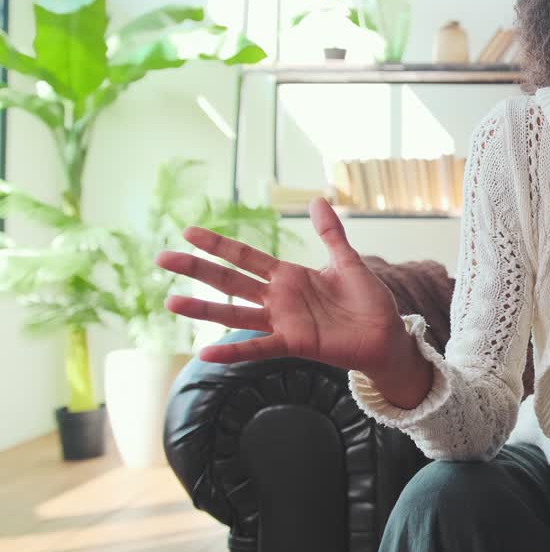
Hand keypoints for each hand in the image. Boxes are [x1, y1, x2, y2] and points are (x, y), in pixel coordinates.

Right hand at [154, 197, 412, 379]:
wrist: (386, 334)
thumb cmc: (367, 301)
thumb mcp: (348, 261)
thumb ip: (330, 233)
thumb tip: (317, 199)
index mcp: (288, 276)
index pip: (245, 256)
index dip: (218, 244)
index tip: (188, 231)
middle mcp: (278, 299)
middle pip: (230, 280)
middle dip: (197, 269)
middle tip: (161, 258)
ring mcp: (283, 322)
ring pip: (235, 313)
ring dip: (203, 309)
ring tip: (170, 302)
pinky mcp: (295, 343)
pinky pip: (259, 347)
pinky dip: (233, 351)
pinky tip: (205, 352)